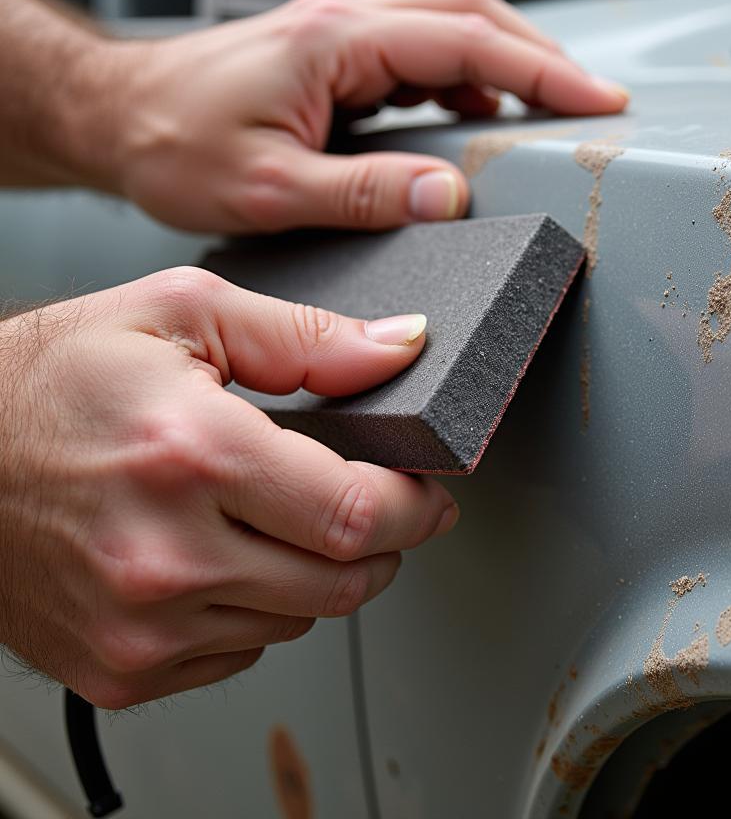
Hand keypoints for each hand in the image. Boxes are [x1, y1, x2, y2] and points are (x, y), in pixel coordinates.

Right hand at [0, 267, 456, 707]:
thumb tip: (399, 346)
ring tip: (286, 517)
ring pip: (300, 621)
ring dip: (320, 572)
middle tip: (378, 503)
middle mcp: (167, 556)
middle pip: (345, 581)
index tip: (428, 491)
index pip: (356, 513)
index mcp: (192, 455)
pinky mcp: (121, 669)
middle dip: (386, 543)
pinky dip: (261, 607)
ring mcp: (142, 626)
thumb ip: (305, 335)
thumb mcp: (181, 314)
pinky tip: (230, 555)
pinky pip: (242, 653)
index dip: (415, 505)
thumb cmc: (50, 380)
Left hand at [99, 0, 627, 233]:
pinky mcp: (336, 57)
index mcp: (338, 41)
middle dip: (541, 57)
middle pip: (472, 15)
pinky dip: (465, 76)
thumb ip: (363, 191)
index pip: (468, 42)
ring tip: (549, 110)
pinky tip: (478, 113)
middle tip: (590, 103)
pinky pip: (421, 52)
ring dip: (507, 61)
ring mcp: (342, 35)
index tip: (597, 101)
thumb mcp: (268, 187)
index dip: (543, 73)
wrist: (119, 116)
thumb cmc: (176, 142)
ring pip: (450, 26)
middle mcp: (346, 24)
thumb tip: (448, 194)